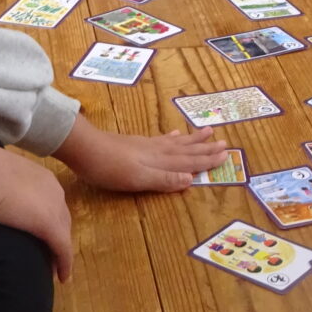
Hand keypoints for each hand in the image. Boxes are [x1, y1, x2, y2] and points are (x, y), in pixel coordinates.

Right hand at [0, 139, 73, 280]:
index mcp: (38, 176)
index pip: (49, 200)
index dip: (46, 216)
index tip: (38, 230)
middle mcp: (52, 190)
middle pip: (61, 217)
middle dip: (57, 235)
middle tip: (48, 252)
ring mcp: (54, 208)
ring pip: (63, 235)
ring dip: (59, 252)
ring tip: (52, 268)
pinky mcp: (51, 227)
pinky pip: (62, 250)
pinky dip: (64, 264)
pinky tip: (61, 278)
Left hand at [54, 117, 226, 192]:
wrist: (85, 148)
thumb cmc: (109, 169)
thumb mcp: (138, 179)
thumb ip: (164, 179)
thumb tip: (191, 180)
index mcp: (160, 162)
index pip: (189, 163)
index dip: (207, 161)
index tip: (226, 155)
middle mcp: (158, 152)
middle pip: (186, 151)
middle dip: (205, 149)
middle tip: (225, 143)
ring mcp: (147, 146)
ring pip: (177, 143)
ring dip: (193, 140)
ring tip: (208, 131)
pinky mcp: (136, 144)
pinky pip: (161, 139)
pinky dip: (172, 138)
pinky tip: (175, 134)